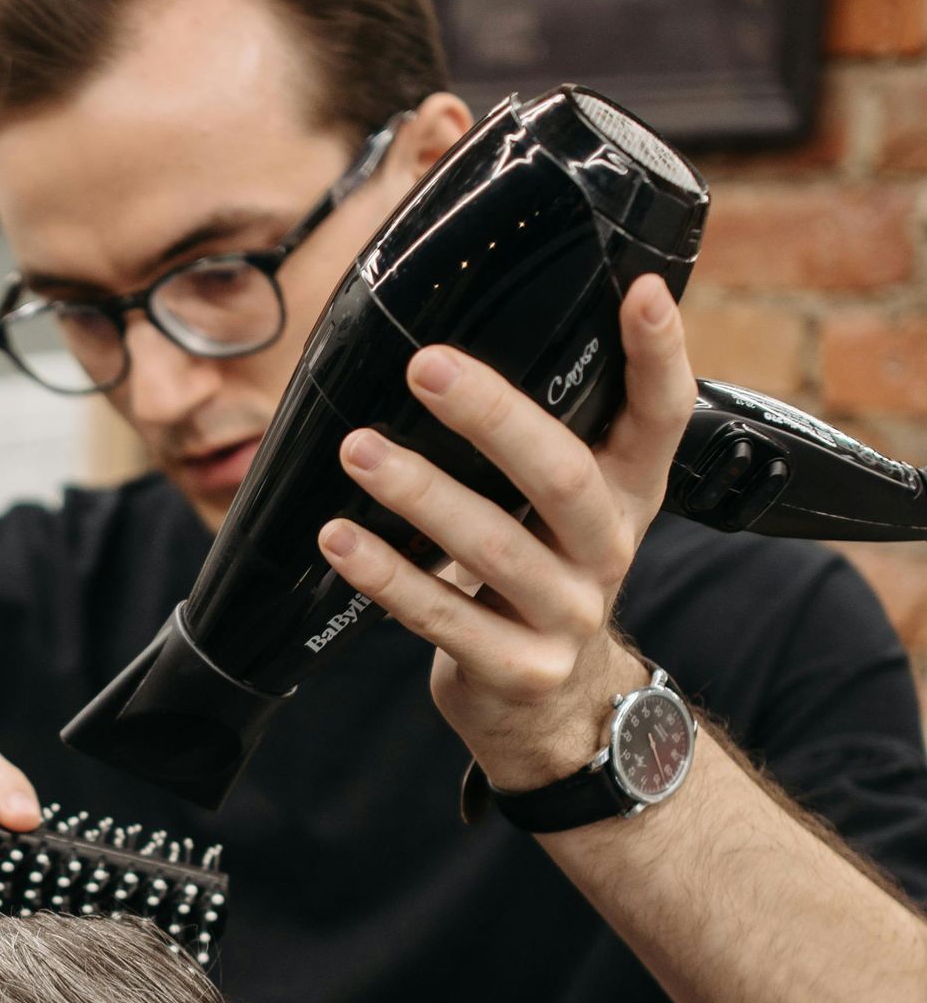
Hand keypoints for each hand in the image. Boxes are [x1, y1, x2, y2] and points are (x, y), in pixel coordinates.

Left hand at [315, 276, 698, 788]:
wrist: (554, 711)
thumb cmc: (543, 575)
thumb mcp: (571, 509)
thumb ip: (548, 438)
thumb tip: (467, 339)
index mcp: (632, 492)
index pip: (663, 414)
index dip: (659, 354)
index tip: (639, 290)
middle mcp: (610, 548)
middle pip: (561, 473)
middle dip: (491, 415)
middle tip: (426, 364)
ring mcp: (568, 615)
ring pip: (493, 546)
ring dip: (419, 492)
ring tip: (358, 450)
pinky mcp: (517, 669)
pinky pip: (443, 616)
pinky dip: (386, 575)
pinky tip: (339, 539)